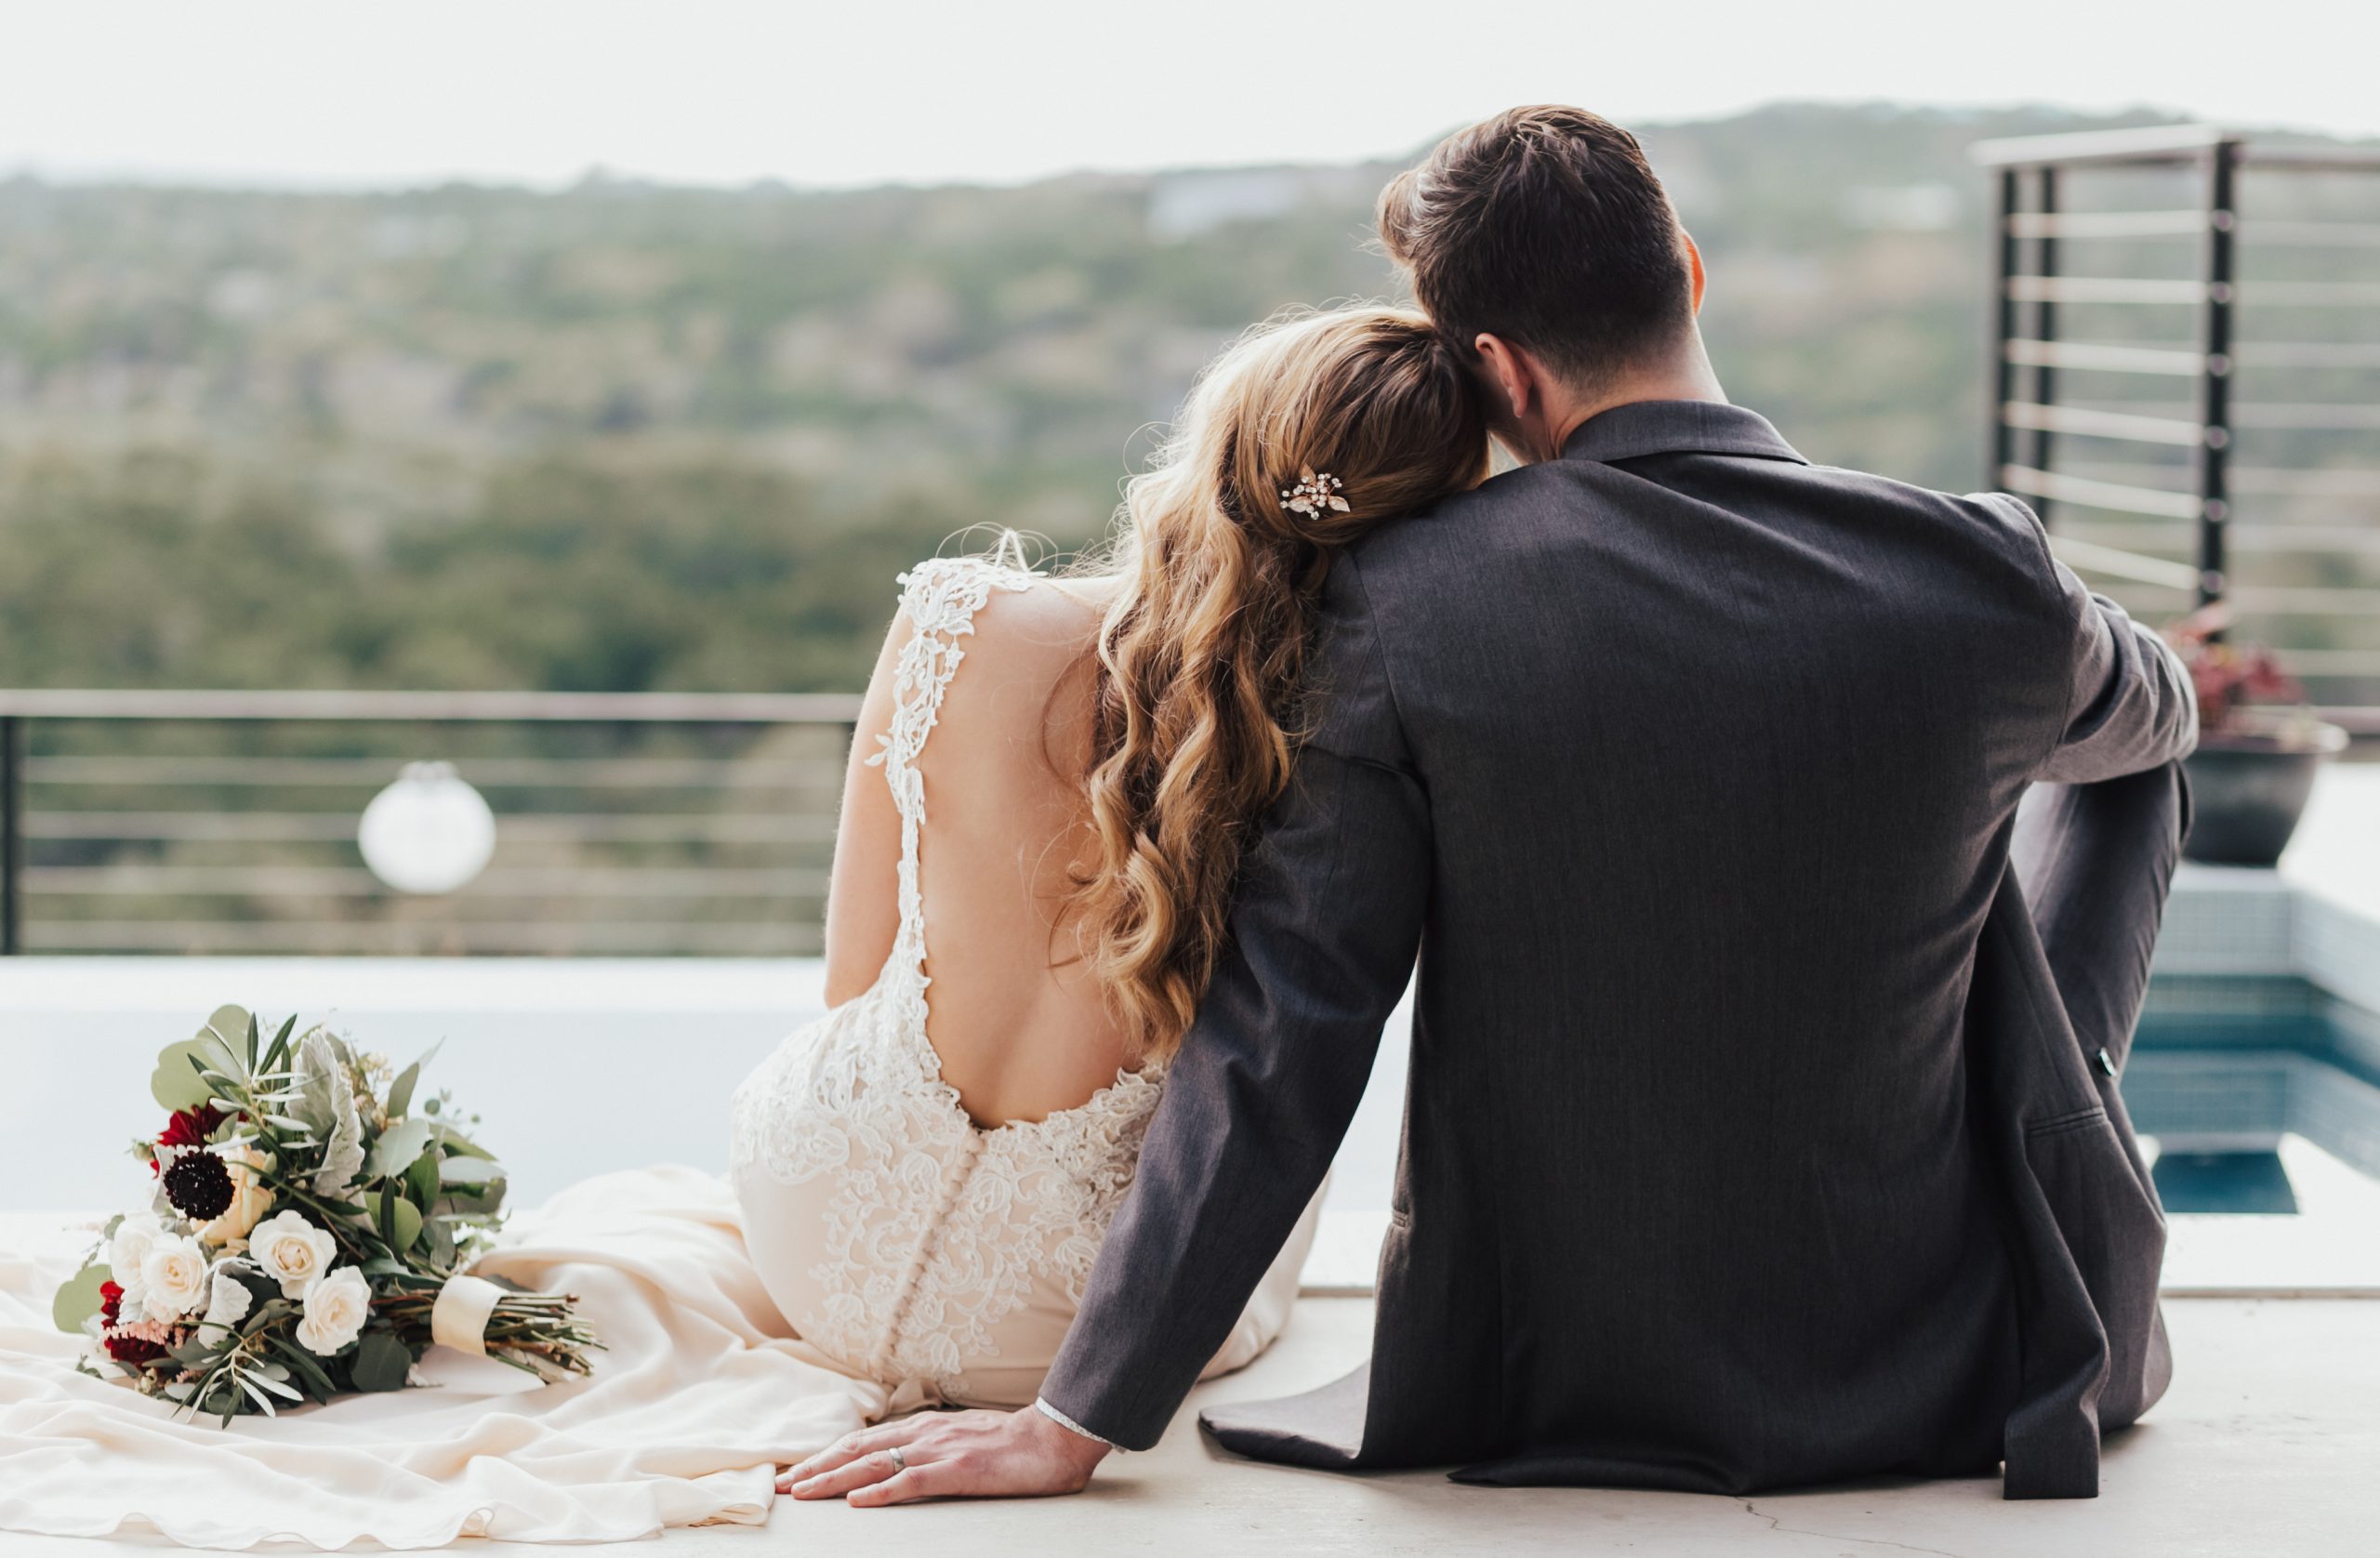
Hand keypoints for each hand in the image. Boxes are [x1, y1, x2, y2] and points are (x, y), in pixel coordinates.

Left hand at [779, 1405, 1111, 1506]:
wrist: (1051, 1437)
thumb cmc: (1010, 1443)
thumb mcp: (961, 1438)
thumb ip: (930, 1445)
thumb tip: (900, 1459)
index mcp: (924, 1427)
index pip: (863, 1441)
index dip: (827, 1456)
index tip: (797, 1472)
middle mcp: (923, 1433)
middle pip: (857, 1450)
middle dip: (816, 1468)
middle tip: (783, 1485)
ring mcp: (939, 1450)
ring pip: (874, 1463)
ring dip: (834, 1479)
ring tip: (804, 1492)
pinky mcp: (957, 1469)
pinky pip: (912, 1480)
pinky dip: (882, 1491)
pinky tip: (859, 1501)